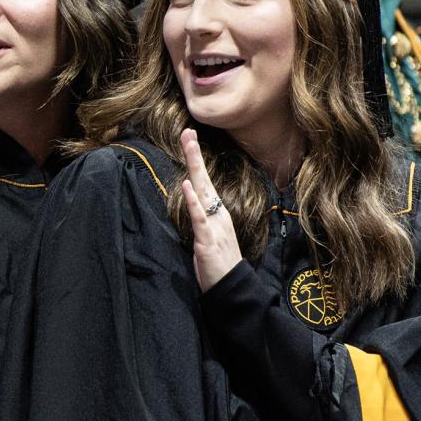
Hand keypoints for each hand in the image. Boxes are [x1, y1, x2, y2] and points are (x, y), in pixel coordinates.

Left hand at [179, 128, 243, 292]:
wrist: (233, 289)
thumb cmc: (219, 265)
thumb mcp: (209, 237)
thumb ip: (202, 220)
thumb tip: (193, 206)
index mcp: (217, 213)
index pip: (204, 182)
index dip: (196, 161)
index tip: (189, 139)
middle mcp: (218, 214)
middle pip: (204, 179)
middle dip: (194, 155)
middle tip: (187, 132)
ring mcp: (214, 225)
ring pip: (202, 192)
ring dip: (194, 168)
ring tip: (188, 146)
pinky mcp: (208, 240)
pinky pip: (200, 217)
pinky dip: (193, 201)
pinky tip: (188, 186)